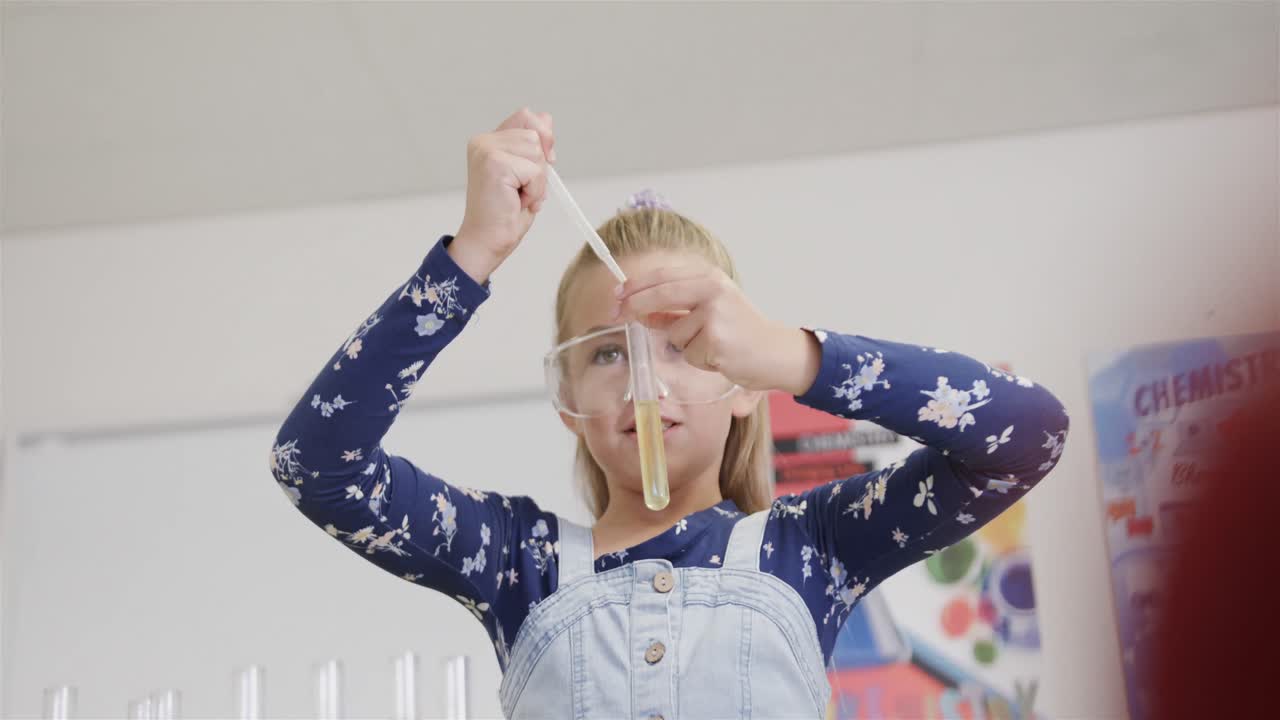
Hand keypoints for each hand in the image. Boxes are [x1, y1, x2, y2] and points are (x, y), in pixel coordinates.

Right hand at [450, 108, 555, 282]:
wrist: (487, 241)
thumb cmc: (504, 213)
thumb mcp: (526, 172)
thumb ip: (533, 144)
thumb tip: (546, 118)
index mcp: (488, 140)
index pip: (527, 116)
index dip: (542, 138)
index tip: (543, 162)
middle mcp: (483, 141)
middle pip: (535, 134)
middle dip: (540, 166)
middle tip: (522, 189)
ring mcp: (486, 150)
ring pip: (537, 151)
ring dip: (537, 180)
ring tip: (518, 196)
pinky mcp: (494, 164)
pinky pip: (535, 171)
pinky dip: (535, 191)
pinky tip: (517, 202)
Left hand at [616, 261, 820, 394]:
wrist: (773, 353)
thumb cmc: (739, 332)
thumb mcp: (708, 309)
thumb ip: (673, 308)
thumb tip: (635, 308)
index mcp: (709, 276)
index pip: (662, 276)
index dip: (634, 285)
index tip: (616, 296)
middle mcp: (712, 289)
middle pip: (659, 293)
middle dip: (634, 305)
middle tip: (615, 314)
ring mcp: (714, 313)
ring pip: (673, 332)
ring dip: (684, 345)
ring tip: (710, 345)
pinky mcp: (715, 339)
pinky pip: (687, 352)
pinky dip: (697, 359)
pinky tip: (718, 355)